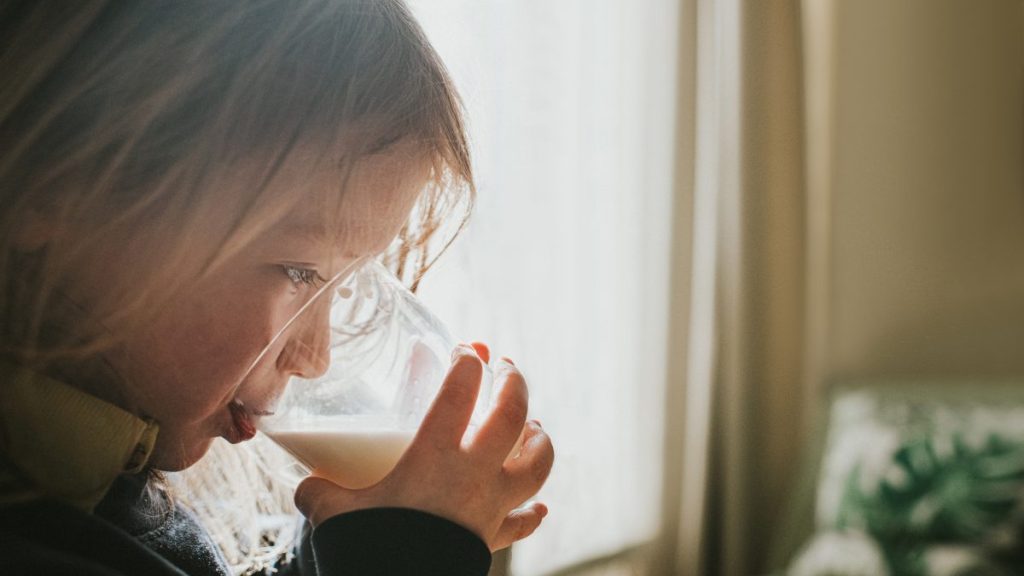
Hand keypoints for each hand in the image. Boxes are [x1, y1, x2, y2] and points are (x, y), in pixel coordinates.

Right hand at [293, 342, 554, 551]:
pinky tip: (541, 508)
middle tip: (506, 367)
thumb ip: (321, 492)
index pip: (459, 393)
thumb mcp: (334, 513)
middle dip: (513, 383)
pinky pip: (522, 523)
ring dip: (539, 440)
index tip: (466, 350)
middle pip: (511, 415)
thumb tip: (309, 486)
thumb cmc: (369, 546)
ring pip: (535, 464)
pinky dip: (533, 513)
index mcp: (434, 455)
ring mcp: (490, 506)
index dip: (466, 364)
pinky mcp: (492, 539)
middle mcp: (473, 474)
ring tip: (535, 426)